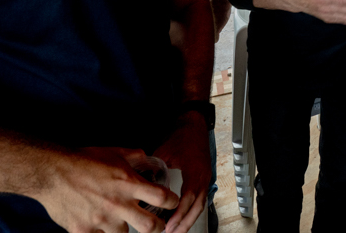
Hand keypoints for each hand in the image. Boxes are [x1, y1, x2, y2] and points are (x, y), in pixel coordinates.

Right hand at [31, 147, 178, 232]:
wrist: (52, 172)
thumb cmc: (83, 160)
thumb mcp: (114, 152)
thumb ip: (134, 156)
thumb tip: (147, 157)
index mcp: (128, 183)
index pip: (162, 197)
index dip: (172, 201)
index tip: (172, 202)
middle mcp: (118, 204)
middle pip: (150, 226)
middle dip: (157, 227)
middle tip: (156, 224)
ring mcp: (101, 220)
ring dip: (123, 228)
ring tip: (118, 220)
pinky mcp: (83, 231)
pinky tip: (97, 225)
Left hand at [154, 113, 211, 232]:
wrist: (194, 123)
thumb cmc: (182, 134)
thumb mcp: (164, 151)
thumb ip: (154, 169)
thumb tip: (140, 183)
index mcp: (195, 170)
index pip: (189, 197)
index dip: (179, 213)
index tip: (169, 225)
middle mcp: (203, 176)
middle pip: (197, 206)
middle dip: (185, 222)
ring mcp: (205, 178)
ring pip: (200, 205)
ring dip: (188, 219)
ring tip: (175, 230)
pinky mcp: (203, 178)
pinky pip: (200, 199)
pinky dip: (190, 211)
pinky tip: (181, 217)